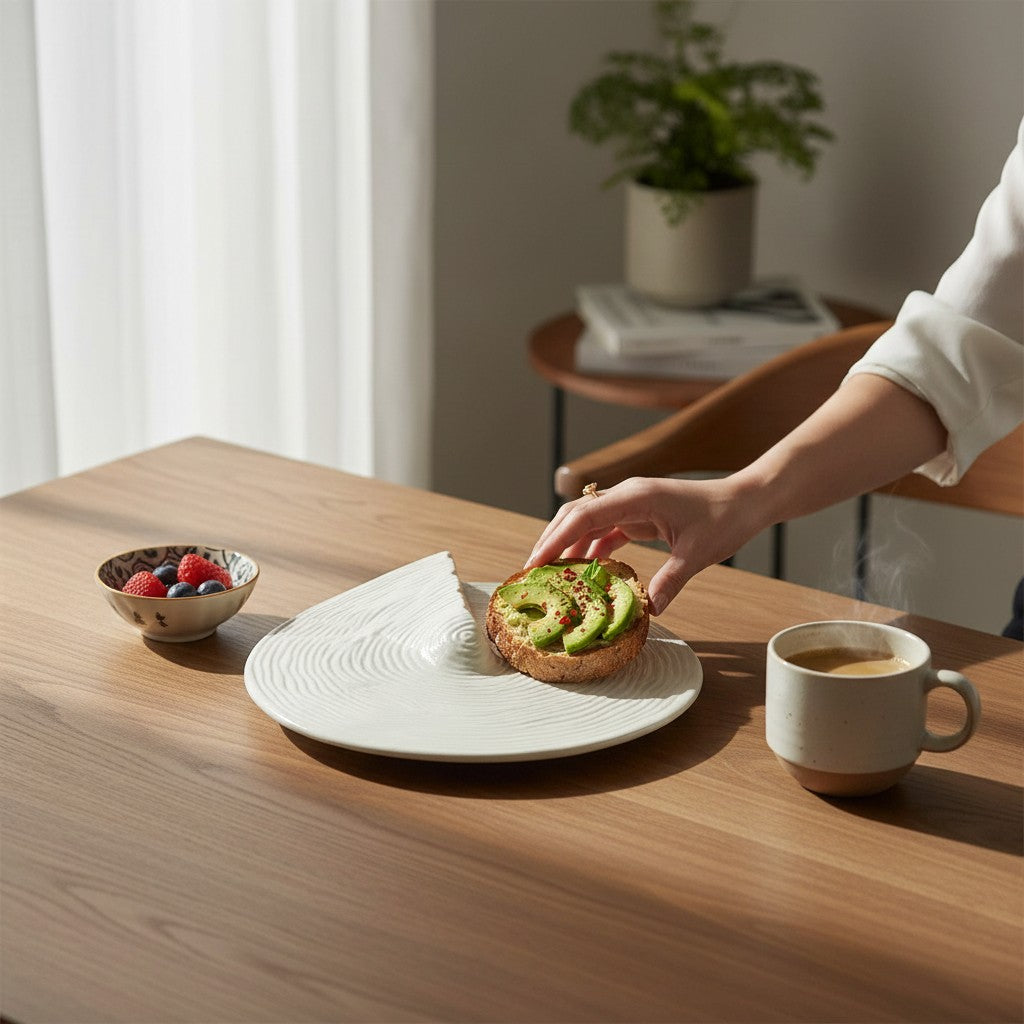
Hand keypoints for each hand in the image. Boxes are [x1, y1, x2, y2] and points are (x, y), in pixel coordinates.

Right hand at [526, 475, 763, 614]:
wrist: (745, 501)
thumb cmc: (724, 519)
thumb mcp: (697, 554)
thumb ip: (670, 581)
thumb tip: (650, 610)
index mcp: (636, 497)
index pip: (583, 515)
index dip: (555, 539)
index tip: (535, 563)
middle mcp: (627, 496)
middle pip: (575, 514)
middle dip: (550, 541)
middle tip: (531, 572)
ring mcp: (631, 504)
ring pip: (586, 522)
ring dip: (567, 546)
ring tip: (550, 574)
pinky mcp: (638, 515)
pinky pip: (604, 530)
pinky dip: (589, 549)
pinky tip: (582, 571)